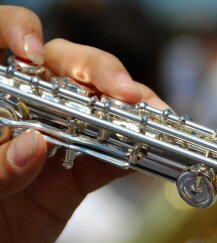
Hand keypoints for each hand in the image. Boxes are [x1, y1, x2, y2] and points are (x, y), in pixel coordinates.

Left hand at [0, 6, 167, 242]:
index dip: (15, 33)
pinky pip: (104, 162)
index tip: (32, 54)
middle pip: (57, 69)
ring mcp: (45, 149)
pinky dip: (130, 156)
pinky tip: (148, 152)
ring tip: (150, 116)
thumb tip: (37, 143)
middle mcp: (13, 117)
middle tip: (120, 90)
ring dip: (126, 112)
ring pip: (92, 112)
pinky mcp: (67, 183)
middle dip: (93, 70)